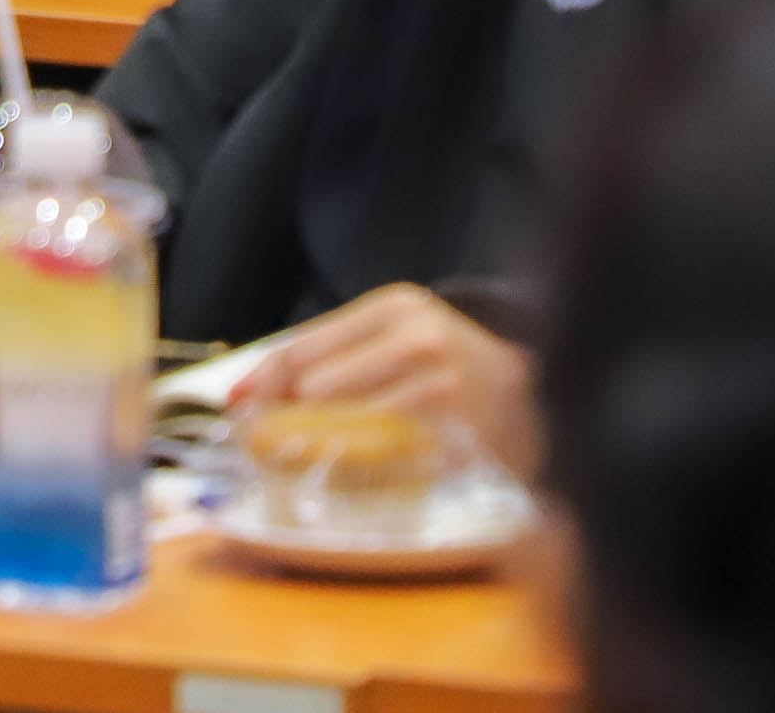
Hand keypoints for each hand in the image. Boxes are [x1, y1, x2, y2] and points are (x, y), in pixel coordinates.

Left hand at [241, 284, 540, 480]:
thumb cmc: (447, 364)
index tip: (238, 406)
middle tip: (274, 440)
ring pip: (346, 424)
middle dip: (289, 417)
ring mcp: (445, 387)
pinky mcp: (462, 434)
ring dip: (323, 445)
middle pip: (316, 387)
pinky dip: (366, 467)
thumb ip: (326, 355)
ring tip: (316, 457)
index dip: (263, 382)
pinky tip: (363, 469)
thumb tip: (241, 394)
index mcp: (397, 306)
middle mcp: (421, 338)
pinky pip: (386, 458)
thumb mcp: (393, 338)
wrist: (535, 392)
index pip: (304, 346)